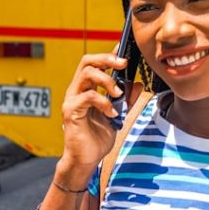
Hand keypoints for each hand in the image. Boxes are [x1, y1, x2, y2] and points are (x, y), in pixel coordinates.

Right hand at [59, 50, 138, 174]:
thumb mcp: (118, 115)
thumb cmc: (97, 137)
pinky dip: (104, 102)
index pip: (95, 64)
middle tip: (123, 63)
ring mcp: (72, 100)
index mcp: (87, 88)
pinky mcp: (71, 112)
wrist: (86, 159)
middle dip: (106, 59)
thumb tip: (137, 83)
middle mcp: (77, 90)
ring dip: (107, 80)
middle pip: (87, 62)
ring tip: (118, 93)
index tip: (124, 50)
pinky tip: (112, 113)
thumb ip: (126, 99)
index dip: (108, 54)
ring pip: (86, 74)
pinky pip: (88, 97)